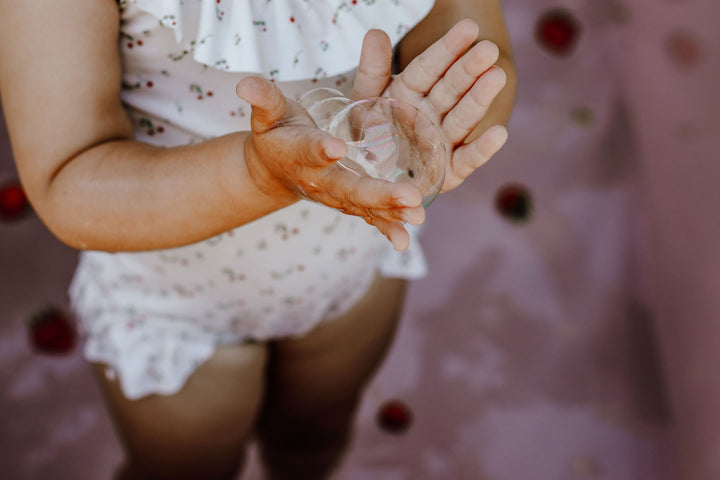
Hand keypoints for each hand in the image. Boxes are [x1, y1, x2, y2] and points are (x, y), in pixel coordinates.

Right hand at [236, 76, 424, 250]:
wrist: (272, 171)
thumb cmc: (277, 133)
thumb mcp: (268, 112)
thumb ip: (264, 98)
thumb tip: (245, 82)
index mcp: (297, 152)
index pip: (308, 150)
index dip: (319, 149)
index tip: (335, 148)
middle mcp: (317, 179)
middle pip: (347, 188)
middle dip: (377, 194)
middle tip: (408, 196)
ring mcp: (334, 195)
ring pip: (363, 205)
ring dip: (391, 212)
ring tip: (417, 216)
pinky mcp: (348, 203)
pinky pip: (369, 218)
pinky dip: (387, 228)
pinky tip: (405, 240)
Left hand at [351, 20, 508, 192]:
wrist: (365, 178)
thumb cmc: (367, 135)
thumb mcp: (364, 101)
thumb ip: (372, 69)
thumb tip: (375, 32)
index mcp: (411, 91)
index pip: (430, 67)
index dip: (448, 48)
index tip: (468, 28)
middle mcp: (431, 113)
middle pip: (451, 88)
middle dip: (469, 69)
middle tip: (488, 49)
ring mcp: (442, 140)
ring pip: (463, 117)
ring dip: (479, 99)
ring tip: (496, 76)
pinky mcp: (449, 171)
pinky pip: (466, 158)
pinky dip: (482, 149)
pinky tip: (499, 133)